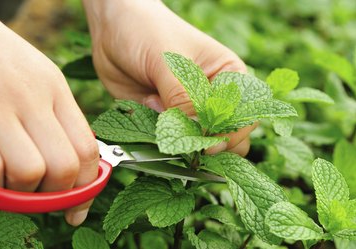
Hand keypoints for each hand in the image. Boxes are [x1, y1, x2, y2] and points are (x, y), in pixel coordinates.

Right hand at [0, 6, 98, 225]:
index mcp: (55, 89)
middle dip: (56, 195)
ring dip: (21, 191)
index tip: (79, 206)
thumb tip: (80, 166)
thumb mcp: (41, 79)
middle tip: (43, 197)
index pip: (86, 148)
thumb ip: (60, 119)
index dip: (88, 186)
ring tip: (13, 183)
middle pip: (63, 166)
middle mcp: (30, 98)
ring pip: (28, 172)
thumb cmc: (3, 62)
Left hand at [83, 0, 255, 155]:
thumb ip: (183, 97)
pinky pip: (168, 139)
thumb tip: (197, 132)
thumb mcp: (168, 60)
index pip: (242, 115)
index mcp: (227, 76)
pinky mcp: (166, 118)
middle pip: (223, 135)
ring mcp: (188, 110)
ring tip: (159, 118)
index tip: (208, 144)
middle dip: (206, 143)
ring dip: (179, 140)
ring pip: (195, 141)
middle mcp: (211, 97)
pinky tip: (146, 109)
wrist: (112, 27)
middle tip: (185, 142)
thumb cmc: (148, 30)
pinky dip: (157, 136)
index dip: (229, 133)